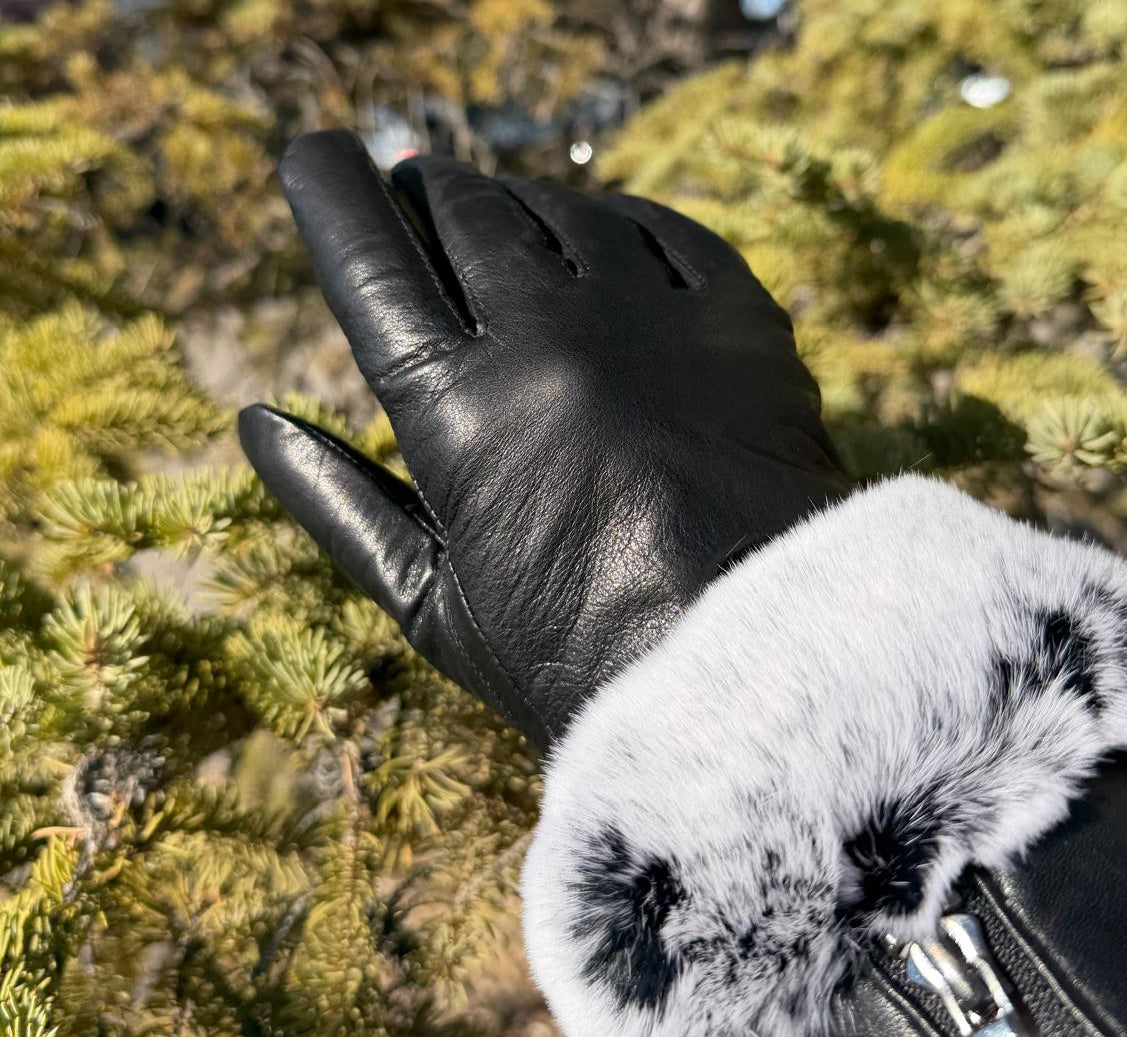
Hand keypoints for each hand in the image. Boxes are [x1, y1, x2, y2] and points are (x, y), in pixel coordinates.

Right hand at [239, 130, 844, 747]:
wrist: (752, 672)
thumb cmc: (578, 657)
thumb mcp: (433, 607)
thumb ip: (339, 508)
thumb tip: (256, 425)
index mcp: (458, 411)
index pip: (370, 263)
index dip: (333, 195)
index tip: (316, 157)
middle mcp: (549, 339)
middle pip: (468, 216)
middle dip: (432, 195)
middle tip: (423, 195)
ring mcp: (652, 322)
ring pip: (563, 213)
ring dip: (521, 207)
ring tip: (507, 224)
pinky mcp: (742, 322)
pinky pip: (667, 232)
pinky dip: (623, 225)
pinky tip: (606, 239)